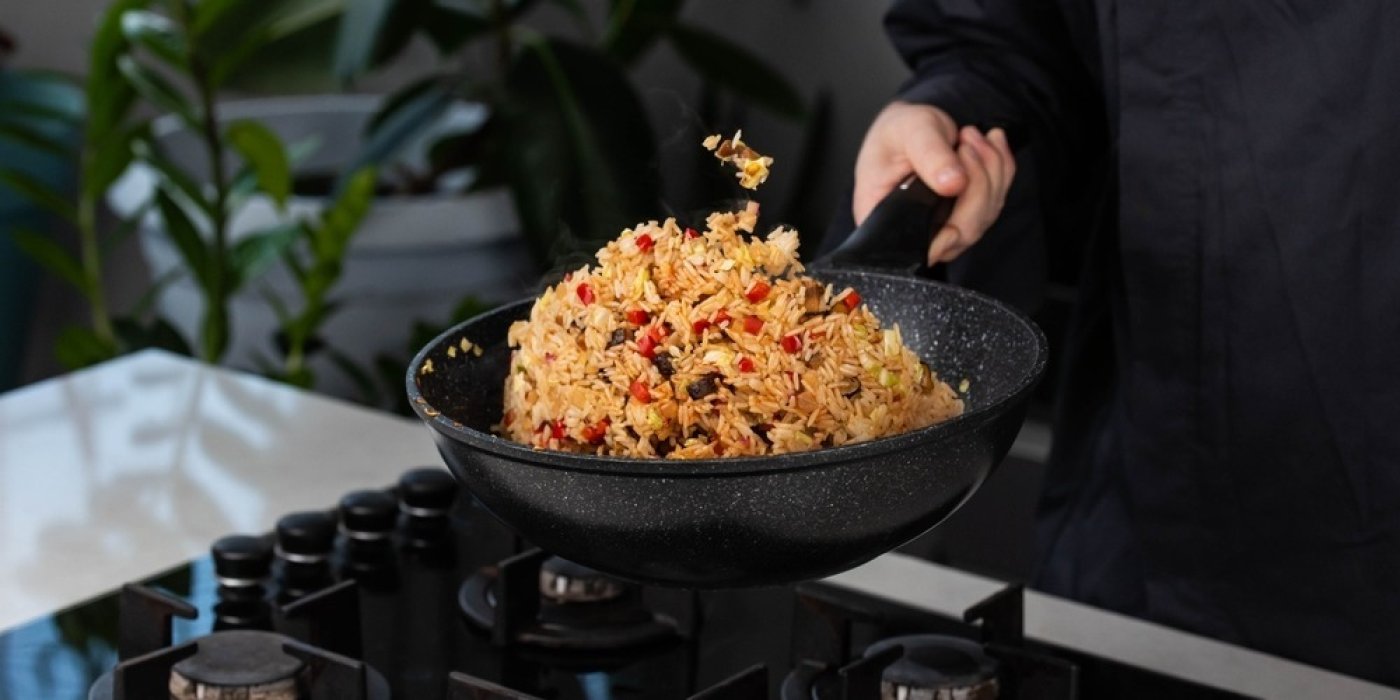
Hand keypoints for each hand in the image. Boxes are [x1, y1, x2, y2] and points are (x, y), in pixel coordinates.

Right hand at [853, 101, 1015, 265]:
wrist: (912, 125)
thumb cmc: (899, 131)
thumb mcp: (909, 131)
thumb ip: (929, 154)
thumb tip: (954, 183)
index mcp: (883, 218)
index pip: (913, 248)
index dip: (943, 237)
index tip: (958, 190)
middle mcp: (914, 231)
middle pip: (960, 232)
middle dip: (976, 183)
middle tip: (967, 142)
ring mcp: (944, 227)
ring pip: (983, 216)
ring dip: (990, 170)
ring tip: (972, 135)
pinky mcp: (966, 216)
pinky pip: (996, 200)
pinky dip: (1001, 168)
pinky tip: (992, 143)